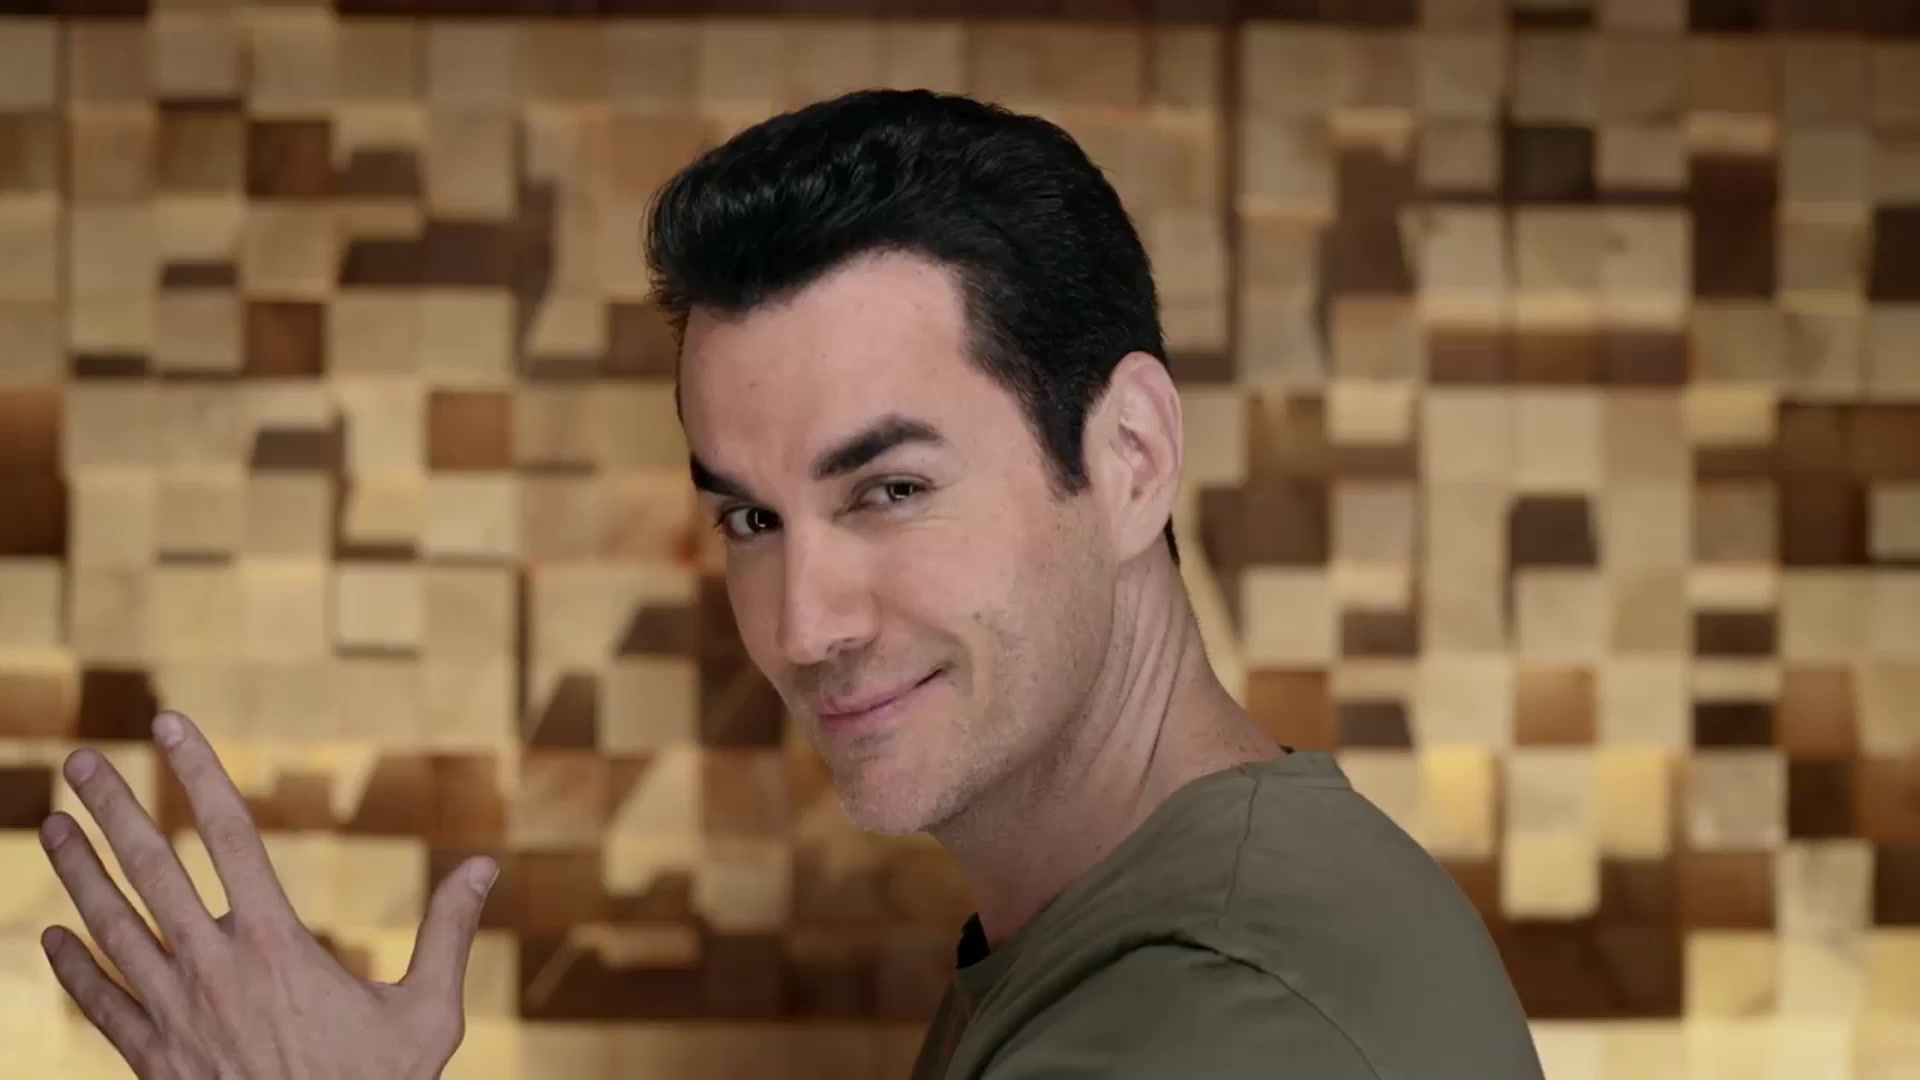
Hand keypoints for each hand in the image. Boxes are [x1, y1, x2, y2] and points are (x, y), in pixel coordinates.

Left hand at [36, 710, 499, 1079]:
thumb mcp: (427, 1014)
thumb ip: (447, 935)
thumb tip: (483, 867)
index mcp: (278, 947)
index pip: (231, 837)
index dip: (199, 774)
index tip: (170, 724)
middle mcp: (215, 970)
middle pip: (151, 871)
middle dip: (113, 809)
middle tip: (80, 761)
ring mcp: (175, 1016)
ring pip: (112, 928)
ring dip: (77, 873)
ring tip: (51, 825)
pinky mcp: (153, 1062)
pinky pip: (100, 1005)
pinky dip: (73, 967)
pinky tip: (52, 935)